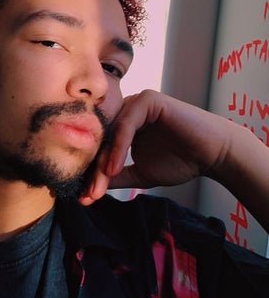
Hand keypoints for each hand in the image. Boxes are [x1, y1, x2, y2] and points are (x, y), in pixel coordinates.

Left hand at [79, 90, 234, 205]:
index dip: (91, 173)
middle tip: (88, 194)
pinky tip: (114, 167)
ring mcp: (136, 103)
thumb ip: (116, 177)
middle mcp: (126, 111)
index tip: (84, 197)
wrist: (213, 154)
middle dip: (93, 170)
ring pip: (110, 132)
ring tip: (99, 185)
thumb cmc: (181, 161)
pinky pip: (126, 123)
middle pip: (100, 139)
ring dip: (103, 160)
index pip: (99, 148)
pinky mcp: (148, 100)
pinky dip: (118, 146)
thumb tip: (87, 192)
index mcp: (123, 125)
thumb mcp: (140, 173)